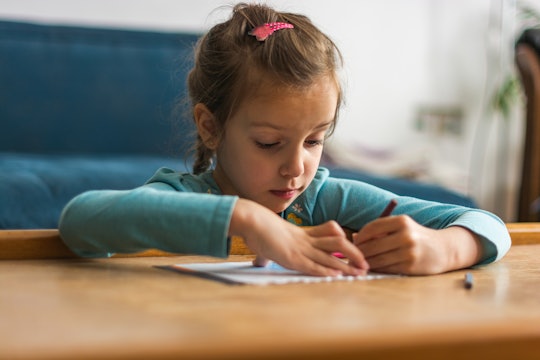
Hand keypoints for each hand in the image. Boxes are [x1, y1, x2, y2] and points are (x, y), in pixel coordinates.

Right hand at [230, 199, 368, 276]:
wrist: (251, 220)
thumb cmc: (256, 229)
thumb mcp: (267, 239)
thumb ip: (268, 251)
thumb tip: (259, 261)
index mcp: (302, 233)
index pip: (331, 234)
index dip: (346, 242)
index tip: (357, 252)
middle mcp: (305, 239)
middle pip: (337, 243)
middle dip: (354, 253)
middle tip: (366, 264)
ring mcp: (300, 248)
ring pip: (330, 254)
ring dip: (346, 265)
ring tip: (360, 273)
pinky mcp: (292, 257)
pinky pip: (313, 264)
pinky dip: (326, 270)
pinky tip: (338, 276)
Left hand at [353, 215, 482, 274]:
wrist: (444, 249)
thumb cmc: (417, 237)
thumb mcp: (402, 227)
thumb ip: (380, 230)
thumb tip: (354, 238)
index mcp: (402, 221)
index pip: (372, 227)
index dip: (360, 236)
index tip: (354, 242)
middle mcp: (406, 235)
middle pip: (372, 245)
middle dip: (359, 252)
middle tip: (352, 256)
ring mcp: (409, 252)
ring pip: (378, 259)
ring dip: (366, 263)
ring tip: (360, 263)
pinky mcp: (410, 266)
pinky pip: (387, 268)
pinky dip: (378, 268)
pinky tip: (374, 267)